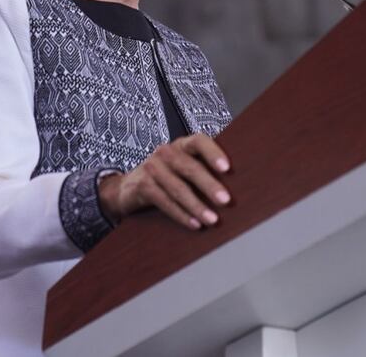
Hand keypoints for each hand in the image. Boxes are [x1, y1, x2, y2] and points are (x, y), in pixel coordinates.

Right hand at [97, 133, 231, 229]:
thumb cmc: (167, 176)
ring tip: (212, 219)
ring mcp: (152, 168)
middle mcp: (166, 152)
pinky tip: (195, 224)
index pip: (199, 141)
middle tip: (226, 201)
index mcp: (181, 145)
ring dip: (197, 206)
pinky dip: (181, 214)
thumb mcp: (182, 167)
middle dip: (209, 185)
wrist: (127, 187)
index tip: (227, 168)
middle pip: (190, 167)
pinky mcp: (142, 186)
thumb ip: (203, 169)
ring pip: (178, 188)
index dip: (213, 153)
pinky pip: (165, 202)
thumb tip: (239, 186)